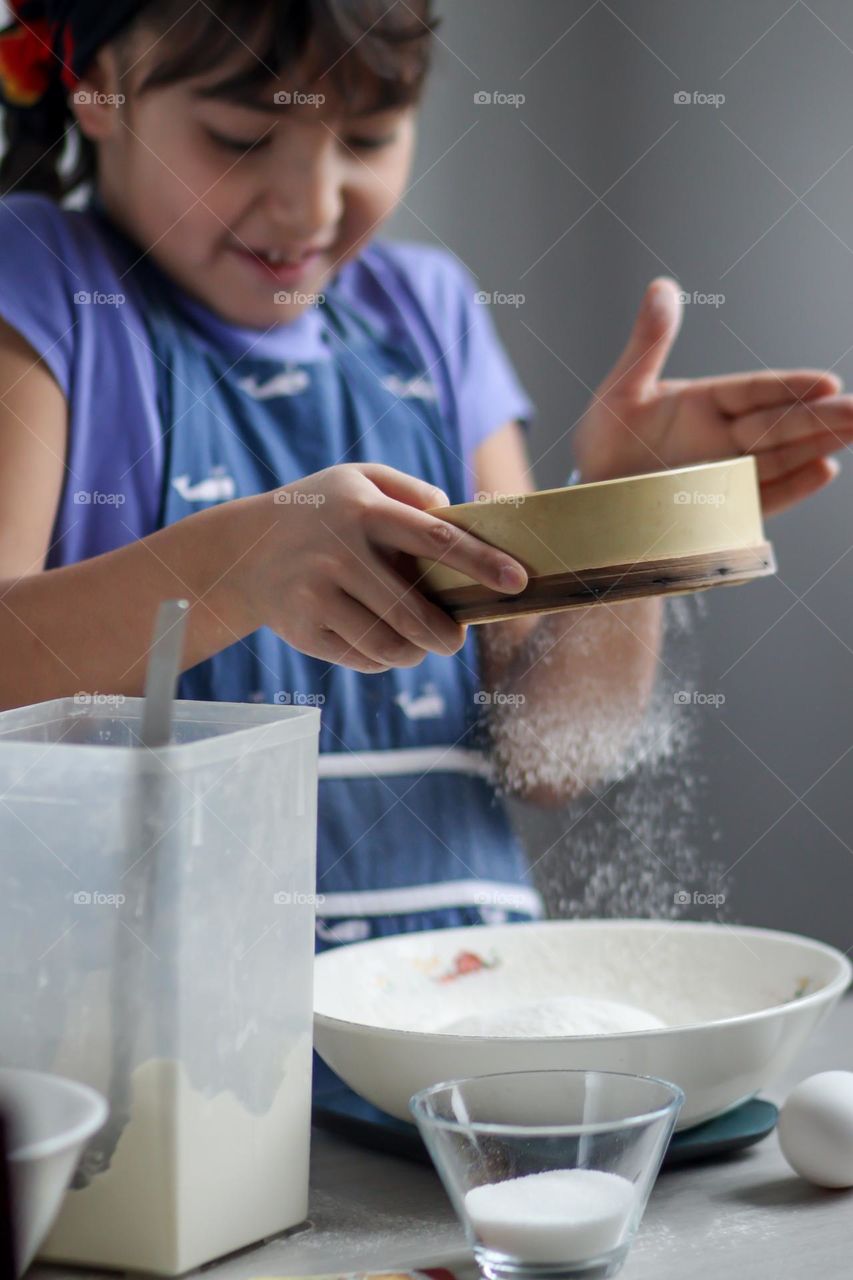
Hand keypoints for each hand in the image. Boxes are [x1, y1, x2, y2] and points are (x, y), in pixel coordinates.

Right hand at [234, 462, 527, 672]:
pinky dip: (384, 659)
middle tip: (455, 639)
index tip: (518, 581)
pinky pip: (362, 658)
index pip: (437, 538)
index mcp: (363, 510)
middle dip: (447, 634)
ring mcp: (317, 594)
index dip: (482, 563)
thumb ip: (412, 492)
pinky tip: (384, 645)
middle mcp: (339, 552)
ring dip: (417, 652)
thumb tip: (460, 519)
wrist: (242, 551)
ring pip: (389, 644)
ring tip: (421, 645)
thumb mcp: (358, 479)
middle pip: (414, 610)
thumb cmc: (320, 512)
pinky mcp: (303, 630)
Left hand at [573, 278, 852, 515]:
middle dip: (820, 418)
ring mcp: (724, 475)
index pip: (755, 392)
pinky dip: (788, 489)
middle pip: (778, 425)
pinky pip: (756, 500)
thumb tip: (663, 286)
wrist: (590, 496)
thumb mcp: (623, 388)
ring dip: (817, 447)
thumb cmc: (605, 440)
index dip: (789, 388)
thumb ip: (648, 343)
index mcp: (705, 403)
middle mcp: (723, 439)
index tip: (826, 382)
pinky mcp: (718, 511)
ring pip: (779, 459)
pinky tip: (821, 471)